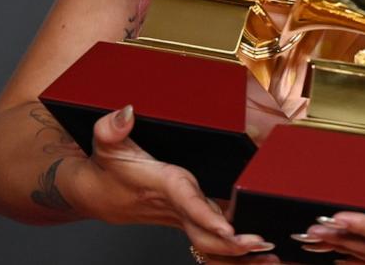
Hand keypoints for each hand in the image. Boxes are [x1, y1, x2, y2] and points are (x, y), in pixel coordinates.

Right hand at [65, 104, 276, 259]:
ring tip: (269, 253)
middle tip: (261, 243)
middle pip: (205, 233)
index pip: (188, 201)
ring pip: (211, 243)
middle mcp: (176, 206)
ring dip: (237, 252)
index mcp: (164, 184)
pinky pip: (211, 243)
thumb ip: (112, 127)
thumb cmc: (106, 170)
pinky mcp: (188, 220)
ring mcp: (183, 217)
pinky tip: (257, 253)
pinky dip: (232, 251)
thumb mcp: (105, 144)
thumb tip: (127, 112)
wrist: (95, 195)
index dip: (206, 216)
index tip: (228, 229)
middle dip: (232, 243)